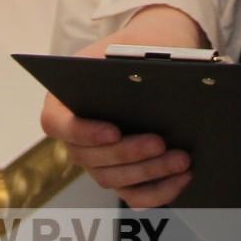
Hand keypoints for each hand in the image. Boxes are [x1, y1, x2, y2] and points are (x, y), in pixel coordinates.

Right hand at [37, 5, 206, 208]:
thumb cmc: (129, 54)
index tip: (114, 131)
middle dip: (129, 153)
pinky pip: (135, 194)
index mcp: (62, 102)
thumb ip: (124, 61)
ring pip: (114, 179)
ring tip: (181, 158)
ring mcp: (97, 162)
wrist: (146, 66)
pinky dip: (160, 191)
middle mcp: (75, 138)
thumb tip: (142, 78)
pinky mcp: (121, 178)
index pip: (57, 124)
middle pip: (89, 158)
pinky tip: (183, 177)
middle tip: (160, 142)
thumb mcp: (123, 46)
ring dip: (149, 171)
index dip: (83, 132)